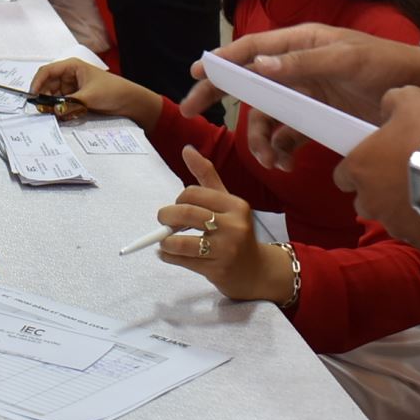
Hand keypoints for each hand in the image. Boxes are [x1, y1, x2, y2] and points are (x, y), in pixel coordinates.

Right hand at [31, 58, 160, 128]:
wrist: (129, 101)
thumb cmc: (112, 91)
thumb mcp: (89, 97)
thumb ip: (69, 104)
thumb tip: (53, 111)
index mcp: (71, 66)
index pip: (46, 71)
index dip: (37, 83)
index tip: (33, 96)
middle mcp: (69, 75)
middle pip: (48, 85)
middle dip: (44, 97)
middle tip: (41, 110)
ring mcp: (72, 87)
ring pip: (54, 96)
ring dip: (51, 105)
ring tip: (53, 114)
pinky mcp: (76, 98)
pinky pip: (61, 103)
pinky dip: (59, 109)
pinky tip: (61, 115)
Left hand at [154, 147, 294, 303]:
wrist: (256, 270)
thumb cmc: (236, 231)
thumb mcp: (226, 201)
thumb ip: (206, 175)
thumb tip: (186, 149)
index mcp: (235, 205)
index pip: (194, 193)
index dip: (179, 199)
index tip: (178, 207)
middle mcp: (234, 226)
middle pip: (187, 214)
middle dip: (166, 216)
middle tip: (163, 221)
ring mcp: (226, 249)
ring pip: (182, 242)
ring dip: (165, 240)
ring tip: (164, 240)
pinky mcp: (217, 270)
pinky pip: (183, 261)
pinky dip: (168, 256)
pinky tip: (167, 254)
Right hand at [178, 23, 419, 170]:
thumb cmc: (387, 64)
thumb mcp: (347, 60)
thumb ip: (303, 64)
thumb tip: (260, 67)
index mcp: (300, 43)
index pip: (251, 49)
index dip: (222, 60)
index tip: (196, 72)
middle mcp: (297, 67)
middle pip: (249, 82)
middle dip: (220, 96)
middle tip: (190, 109)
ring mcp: (306, 93)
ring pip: (267, 115)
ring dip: (259, 138)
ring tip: (266, 161)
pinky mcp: (318, 117)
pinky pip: (287, 134)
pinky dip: (280, 149)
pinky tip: (283, 164)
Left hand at [334, 85, 419, 254]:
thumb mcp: (408, 99)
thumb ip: (390, 103)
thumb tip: (387, 109)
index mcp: (360, 168)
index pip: (343, 176)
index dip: (358, 169)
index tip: (375, 162)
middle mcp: (371, 201)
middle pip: (365, 202)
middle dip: (379, 193)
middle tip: (405, 177)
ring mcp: (396, 225)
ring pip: (392, 220)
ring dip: (405, 209)